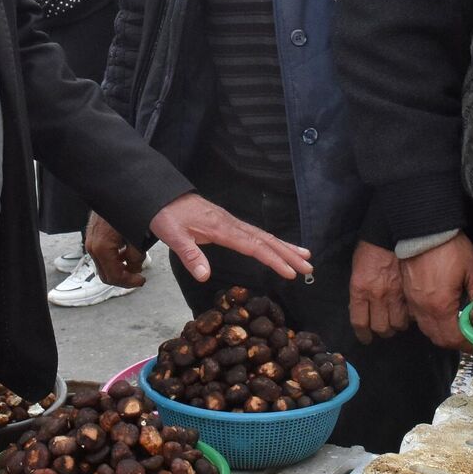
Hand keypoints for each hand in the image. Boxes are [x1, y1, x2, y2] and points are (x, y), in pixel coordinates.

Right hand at [86, 214, 145, 287]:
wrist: (115, 189)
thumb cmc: (126, 208)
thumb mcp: (136, 236)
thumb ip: (136, 256)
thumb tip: (136, 268)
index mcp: (102, 248)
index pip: (114, 277)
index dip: (130, 282)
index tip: (141, 280)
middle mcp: (93, 247)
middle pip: (106, 275)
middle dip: (124, 278)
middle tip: (138, 277)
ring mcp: (91, 241)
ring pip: (104, 265)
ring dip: (119, 268)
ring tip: (134, 264)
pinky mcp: (94, 235)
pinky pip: (103, 254)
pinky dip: (114, 258)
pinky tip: (126, 253)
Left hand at [148, 194, 312, 283]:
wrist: (163, 196)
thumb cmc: (168, 216)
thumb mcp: (173, 236)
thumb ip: (189, 255)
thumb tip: (205, 276)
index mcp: (222, 228)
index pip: (254, 246)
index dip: (273, 260)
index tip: (290, 272)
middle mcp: (232, 225)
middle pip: (266, 240)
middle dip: (289, 254)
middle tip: (309, 268)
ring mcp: (232, 223)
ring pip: (264, 236)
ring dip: (285, 247)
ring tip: (306, 257)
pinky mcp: (229, 224)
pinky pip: (256, 234)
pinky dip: (272, 242)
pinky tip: (280, 248)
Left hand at [348, 242, 410, 343]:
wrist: (392, 231)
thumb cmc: (372, 249)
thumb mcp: (358, 271)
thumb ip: (362, 292)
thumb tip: (367, 308)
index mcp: (359, 290)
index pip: (359, 322)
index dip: (364, 334)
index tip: (366, 338)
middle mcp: (376, 296)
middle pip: (381, 327)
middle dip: (383, 330)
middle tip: (386, 326)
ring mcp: (395, 294)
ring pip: (398, 324)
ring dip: (399, 324)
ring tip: (400, 320)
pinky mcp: (410, 291)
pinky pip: (411, 313)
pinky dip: (411, 317)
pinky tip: (411, 315)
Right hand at [398, 234, 472, 350]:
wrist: (423, 229)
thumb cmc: (450, 248)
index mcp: (440, 306)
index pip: (453, 339)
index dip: (468, 345)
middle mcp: (423, 309)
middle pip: (438, 339)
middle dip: (456, 343)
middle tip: (471, 338)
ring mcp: (412, 302)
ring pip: (427, 330)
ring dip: (443, 334)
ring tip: (458, 328)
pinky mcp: (408, 295)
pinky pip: (419, 318)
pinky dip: (432, 323)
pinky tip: (443, 315)